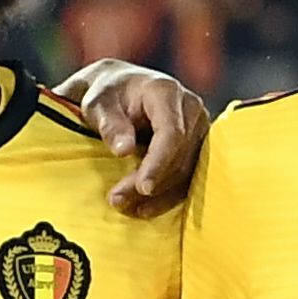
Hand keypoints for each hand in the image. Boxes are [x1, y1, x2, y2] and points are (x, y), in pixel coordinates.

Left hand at [53, 58, 207, 213]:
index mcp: (166, 92)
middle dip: (152, 183)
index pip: (171, 133)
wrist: (123, 89)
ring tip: (127, 208)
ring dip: (159, 195)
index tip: (142, 188)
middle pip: (180, 155)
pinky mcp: (199, 146)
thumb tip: (123, 151)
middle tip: (117, 201)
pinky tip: (145, 209)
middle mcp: (190, 108)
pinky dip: (168, 196)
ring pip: (187, 170)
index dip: (159, 163)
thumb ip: (109, 124)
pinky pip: (189, 176)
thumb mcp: (98, 104)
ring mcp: (199, 128)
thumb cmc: (108, 95)